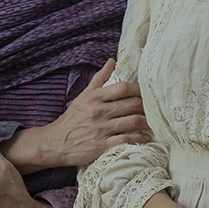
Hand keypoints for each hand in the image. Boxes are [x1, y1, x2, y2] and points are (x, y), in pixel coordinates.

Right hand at [3, 59, 151, 172]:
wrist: (54, 143)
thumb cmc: (72, 118)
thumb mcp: (83, 96)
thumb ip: (100, 78)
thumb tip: (113, 61)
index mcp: (95, 97)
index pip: (123, 88)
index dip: (139, 90)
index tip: (147, 94)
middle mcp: (98, 111)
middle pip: (132, 104)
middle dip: (146, 107)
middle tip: (154, 110)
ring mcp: (100, 129)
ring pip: (133, 121)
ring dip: (147, 123)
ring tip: (153, 123)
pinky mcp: (101, 146)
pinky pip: (127, 140)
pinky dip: (140, 139)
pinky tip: (146, 138)